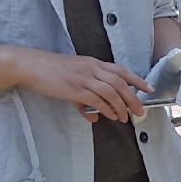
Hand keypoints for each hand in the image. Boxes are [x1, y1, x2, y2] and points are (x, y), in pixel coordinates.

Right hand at [14, 47, 148, 122]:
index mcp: (93, 63)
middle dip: (133, 99)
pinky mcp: (75, 89)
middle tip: (140, 112)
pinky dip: (107, 109)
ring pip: (111, 92)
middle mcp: (91, 68)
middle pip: (120, 83)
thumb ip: (86, 97)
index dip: (137, 80)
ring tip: (125, 118)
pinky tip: (110, 116)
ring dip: (121, 107)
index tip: (149, 89)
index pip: (121, 70)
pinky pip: (97, 100)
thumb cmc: (51, 71)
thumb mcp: (73, 78)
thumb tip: (95, 116)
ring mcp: (83, 78)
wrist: (30, 65)